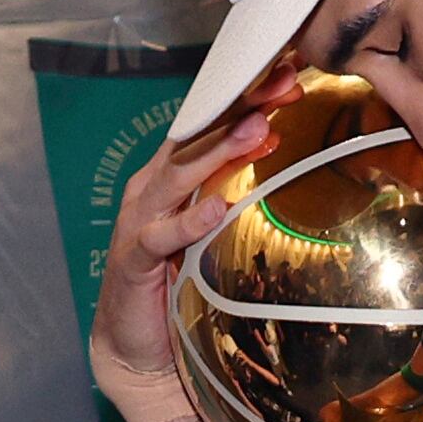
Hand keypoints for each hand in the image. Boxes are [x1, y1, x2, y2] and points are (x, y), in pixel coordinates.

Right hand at [90, 63, 297, 391]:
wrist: (134, 346)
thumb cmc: (176, 282)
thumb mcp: (211, 227)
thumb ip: (234, 186)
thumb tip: (277, 140)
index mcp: (171, 173)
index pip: (210, 125)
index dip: (247, 98)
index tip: (290, 76)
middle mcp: (152, 187)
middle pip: (196, 137)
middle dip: (239, 110)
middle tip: (281, 86)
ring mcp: (139, 220)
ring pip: (179, 176)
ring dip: (218, 152)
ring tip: (257, 131)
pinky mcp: (132, 258)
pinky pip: (161, 236)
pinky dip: (187, 222)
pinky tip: (214, 209)